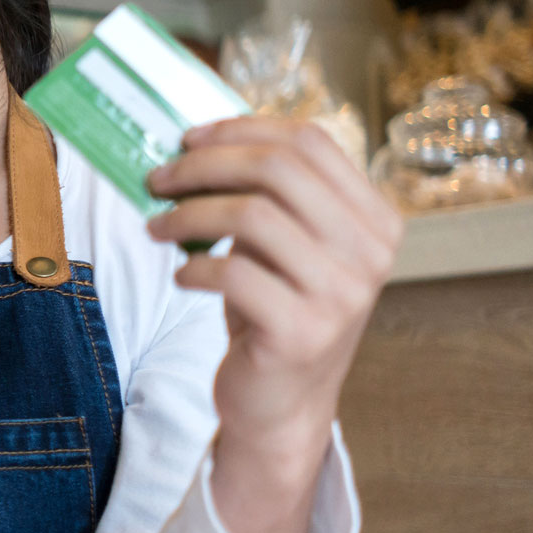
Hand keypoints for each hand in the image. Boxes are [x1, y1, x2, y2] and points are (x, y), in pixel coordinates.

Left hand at [145, 116, 402, 532]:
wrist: (281, 403)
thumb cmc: (274, 309)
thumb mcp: (283, 243)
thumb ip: (263, 193)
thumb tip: (191, 142)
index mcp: (375, 219)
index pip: (311, 143)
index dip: (243, 129)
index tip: (188, 138)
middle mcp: (371, 253)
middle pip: (278, 170)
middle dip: (204, 166)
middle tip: (157, 178)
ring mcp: (343, 295)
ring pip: (252, 216)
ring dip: (188, 214)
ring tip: (157, 227)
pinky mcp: (304, 333)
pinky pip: (233, 274)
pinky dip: (195, 268)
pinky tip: (183, 277)